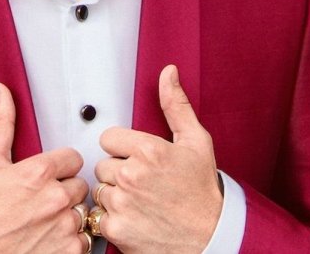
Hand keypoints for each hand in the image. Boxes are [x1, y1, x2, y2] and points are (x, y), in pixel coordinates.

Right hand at [0, 82, 90, 253]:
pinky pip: (86, 239)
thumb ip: (2, 124)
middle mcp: (56, 198)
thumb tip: (1, 92)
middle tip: (43, 200)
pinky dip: (73, 240)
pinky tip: (52, 237)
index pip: (74, 158)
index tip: (47, 177)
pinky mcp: (70, 250)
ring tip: (46, 220)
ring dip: (70, 215)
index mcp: (39, 172)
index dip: (60, 167)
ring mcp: (65, 226)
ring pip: (84, 211)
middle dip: (65, 191)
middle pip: (80, 185)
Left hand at [91, 65, 222, 253]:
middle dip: (118, 172)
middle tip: (143, 183)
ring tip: (141, 201)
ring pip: (100, 190)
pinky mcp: (117, 228)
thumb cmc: (202, 191)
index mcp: (148, 150)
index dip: (123, 148)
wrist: (210, 237)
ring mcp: (122, 203)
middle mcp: (132, 175)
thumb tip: (167, 73)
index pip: (108, 138)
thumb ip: (175, 105)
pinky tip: (135, 217)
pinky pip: (99, 215)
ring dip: (114, 195)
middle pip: (102, 164)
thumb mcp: (196, 142)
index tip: (138, 159)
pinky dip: (113, 219)